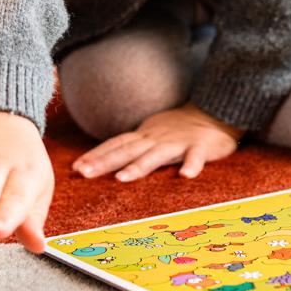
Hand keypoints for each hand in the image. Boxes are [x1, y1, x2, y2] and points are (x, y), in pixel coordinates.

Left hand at [72, 103, 241, 181]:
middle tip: (84, 173)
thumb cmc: (180, 128)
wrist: (214, 112)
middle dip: (104, 162)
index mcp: (145, 136)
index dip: (96, 155)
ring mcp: (178, 142)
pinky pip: (196, 157)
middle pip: (127, 151)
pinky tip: (186, 176)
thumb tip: (108, 160)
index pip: (116, 145)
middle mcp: (157, 138)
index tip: (75, 168)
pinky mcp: (201, 147)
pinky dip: (191, 165)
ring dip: (139, 166)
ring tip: (122, 179)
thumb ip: (135, 146)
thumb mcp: (153, 134)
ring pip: (156, 155)